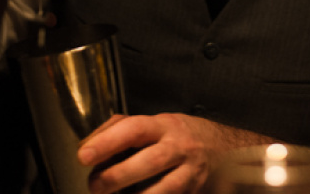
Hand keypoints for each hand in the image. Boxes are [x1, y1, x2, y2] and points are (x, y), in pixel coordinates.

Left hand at [77, 113, 219, 193]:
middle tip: (94, 184)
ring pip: (162, 190)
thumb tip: (90, 143)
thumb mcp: (157, 123)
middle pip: (148, 162)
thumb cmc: (181, 136)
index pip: (134, 129)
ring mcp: (190, 173)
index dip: (107, 142)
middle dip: (116, 177)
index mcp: (164, 126)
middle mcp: (179, 148)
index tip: (83, 155)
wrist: (225, 149)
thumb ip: (122, 128)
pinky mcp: (194, 192)